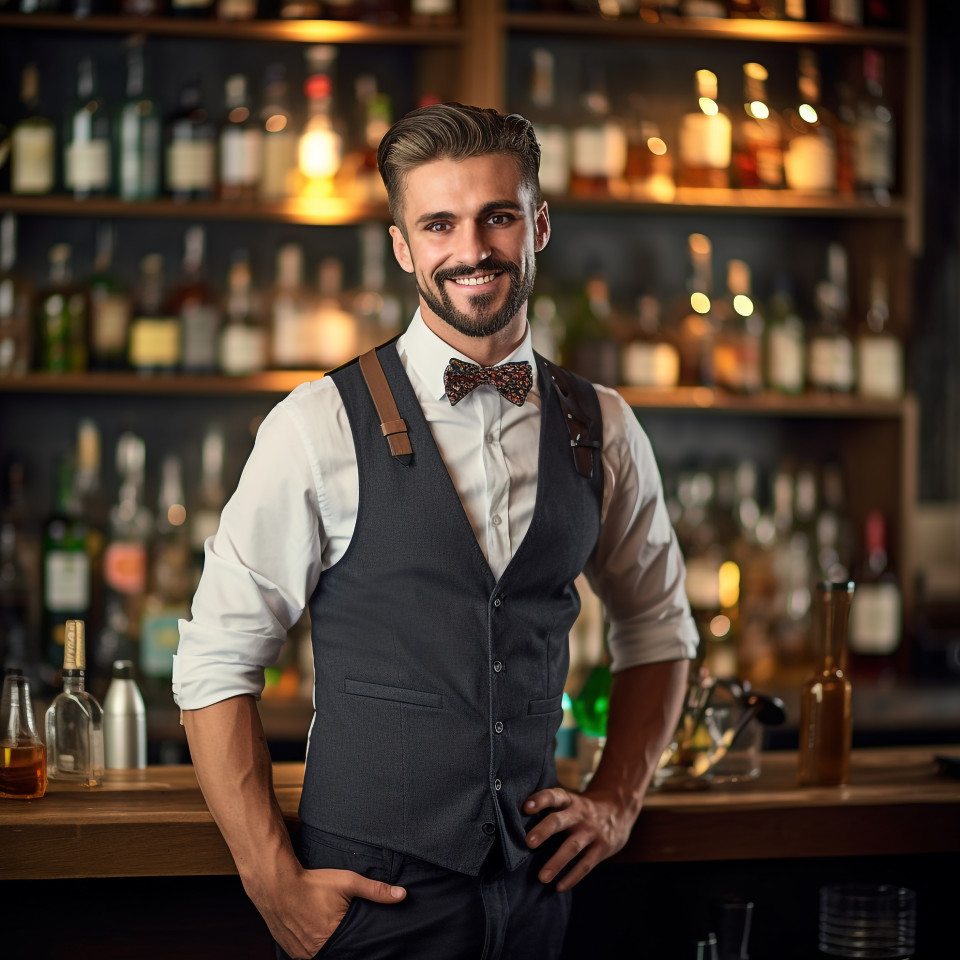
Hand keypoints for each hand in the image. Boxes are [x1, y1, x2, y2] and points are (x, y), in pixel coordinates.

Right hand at [251, 863, 405, 958]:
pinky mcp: (291, 951)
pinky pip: (308, 954)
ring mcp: (301, 954)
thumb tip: (402, 895)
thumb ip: (375, 890)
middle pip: (339, 953)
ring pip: (323, 955)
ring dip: (330, 946)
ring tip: (331, 929)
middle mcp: (316, 952)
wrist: (276, 884)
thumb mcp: (347, 882)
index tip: (361, 936)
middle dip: (346, 945)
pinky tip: (317, 932)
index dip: (360, 945)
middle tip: (346, 930)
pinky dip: (315, 946)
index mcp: (333, 939)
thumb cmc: (313, 883)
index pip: (355, 951)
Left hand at [523, 786, 635, 891]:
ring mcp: (591, 832)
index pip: (553, 796)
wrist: (618, 811)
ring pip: (572, 847)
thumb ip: (549, 810)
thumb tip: (515, 824)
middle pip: (560, 821)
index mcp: (569, 800)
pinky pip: (585, 865)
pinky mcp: (600, 849)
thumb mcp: (569, 802)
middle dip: (544, 831)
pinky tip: (558, 887)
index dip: (540, 800)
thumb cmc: (580, 810)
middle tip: (528, 843)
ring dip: (556, 862)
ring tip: (541, 877)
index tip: (525, 807)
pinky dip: (572, 877)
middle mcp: (579, 814)